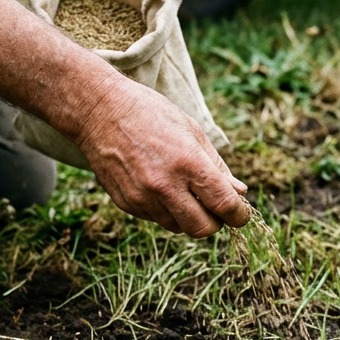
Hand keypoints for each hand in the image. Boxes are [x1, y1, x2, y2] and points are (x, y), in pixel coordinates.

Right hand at [76, 76, 249, 235]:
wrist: (99, 111)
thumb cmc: (150, 114)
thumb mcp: (192, 132)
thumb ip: (217, 167)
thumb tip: (240, 192)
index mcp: (189, 163)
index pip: (225, 205)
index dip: (239, 215)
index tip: (240, 214)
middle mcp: (165, 186)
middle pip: (202, 228)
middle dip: (215, 223)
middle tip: (214, 208)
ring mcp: (143, 198)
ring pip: (178, 227)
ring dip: (188, 217)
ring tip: (184, 192)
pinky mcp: (127, 204)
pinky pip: (155, 219)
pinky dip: (165, 210)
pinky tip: (159, 186)